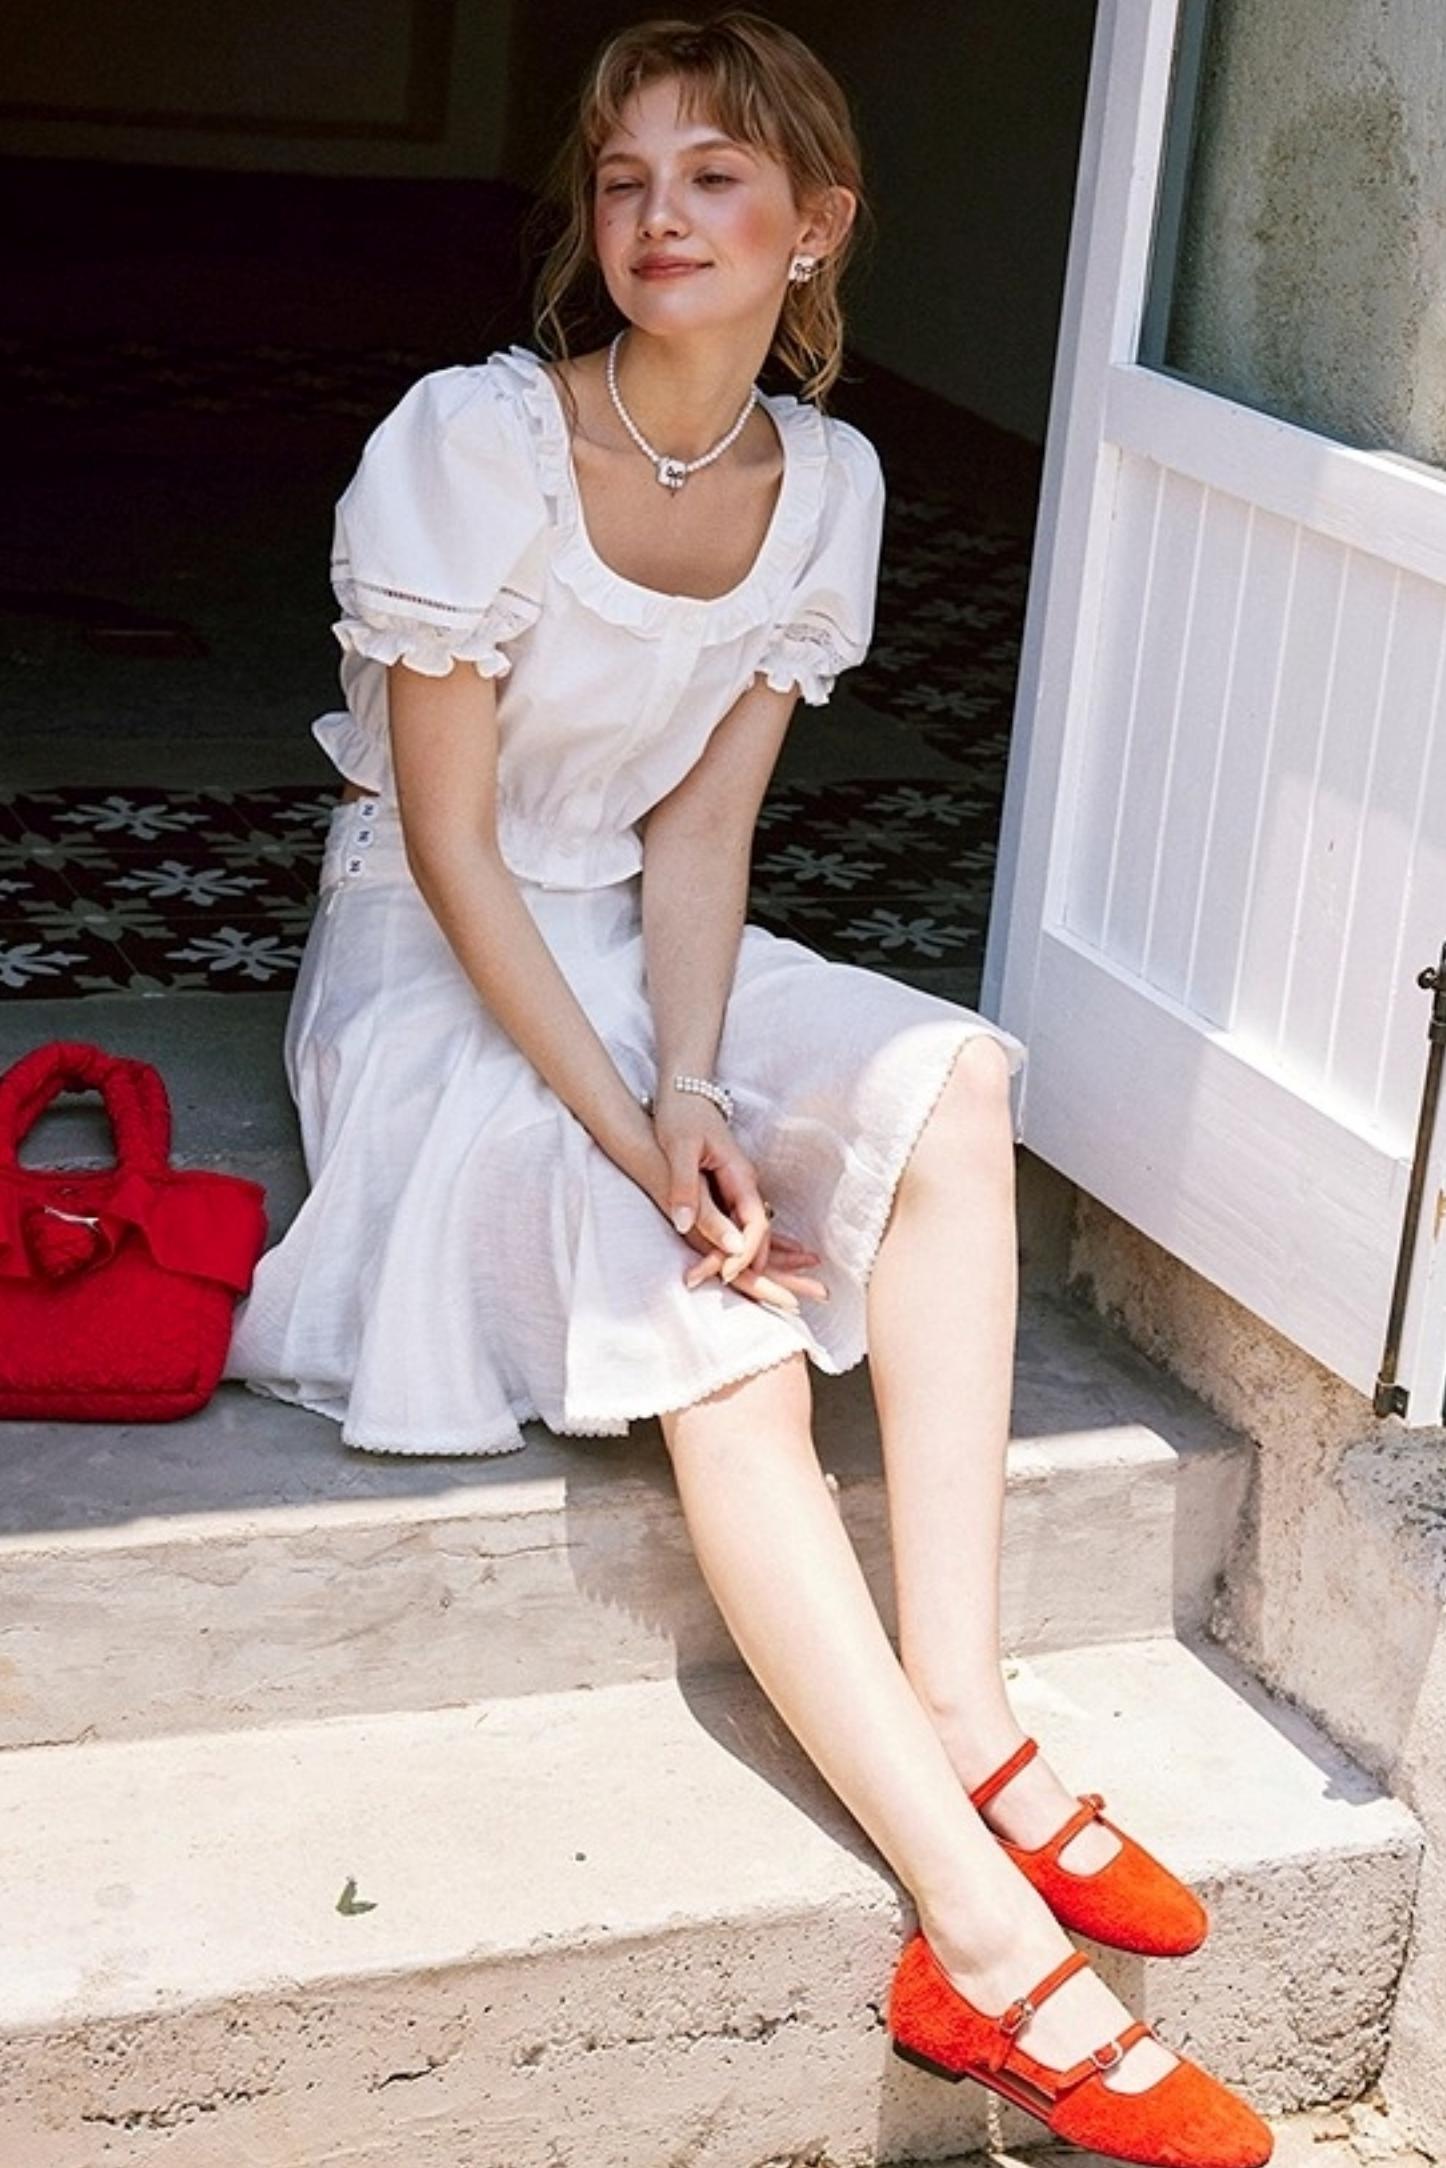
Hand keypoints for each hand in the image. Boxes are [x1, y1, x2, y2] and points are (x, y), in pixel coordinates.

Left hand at [650, 1092, 827, 1314]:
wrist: (682, 1089)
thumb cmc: (679, 1116)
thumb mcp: (678, 1150)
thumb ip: (686, 1189)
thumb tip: (687, 1227)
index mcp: (739, 1175)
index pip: (754, 1225)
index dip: (744, 1254)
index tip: (725, 1274)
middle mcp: (744, 1185)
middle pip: (763, 1235)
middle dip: (773, 1268)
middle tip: (787, 1303)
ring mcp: (737, 1188)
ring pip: (754, 1234)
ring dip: (760, 1263)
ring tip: (784, 1296)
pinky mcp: (724, 1189)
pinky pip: (741, 1227)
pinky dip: (746, 1250)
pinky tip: (746, 1267)